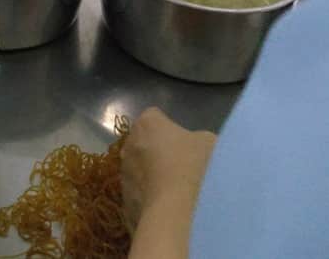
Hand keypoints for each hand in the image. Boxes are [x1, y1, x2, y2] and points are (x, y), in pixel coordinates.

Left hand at [121, 108, 215, 232]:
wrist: (177, 216)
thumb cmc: (195, 170)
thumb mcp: (210, 143)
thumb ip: (197, 139)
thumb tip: (195, 147)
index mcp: (147, 124)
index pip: (155, 117)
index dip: (169, 128)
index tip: (184, 143)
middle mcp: (128, 146)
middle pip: (144, 144)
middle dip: (158, 153)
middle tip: (182, 168)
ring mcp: (123, 176)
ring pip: (139, 172)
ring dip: (153, 179)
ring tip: (177, 194)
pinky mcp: (124, 205)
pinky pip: (140, 198)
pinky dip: (152, 203)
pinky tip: (170, 212)